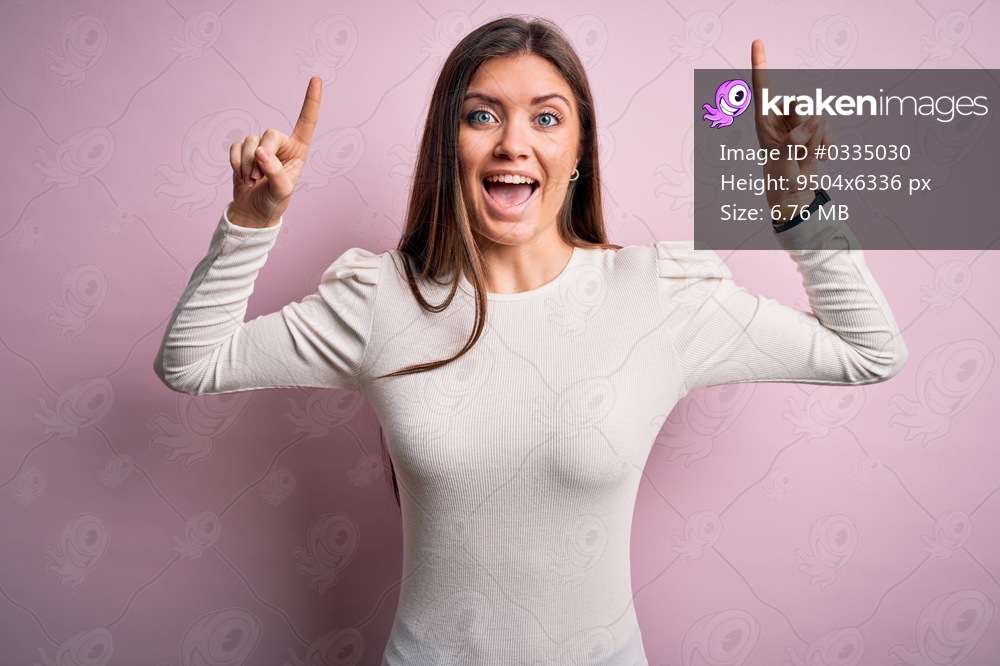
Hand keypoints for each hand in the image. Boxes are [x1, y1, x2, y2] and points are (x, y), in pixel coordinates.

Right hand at [228, 77, 322, 227]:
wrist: (253, 211)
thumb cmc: (274, 201)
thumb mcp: (281, 191)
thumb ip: (275, 171)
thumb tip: (260, 152)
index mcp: (298, 150)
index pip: (307, 122)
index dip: (311, 101)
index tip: (316, 79)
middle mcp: (281, 144)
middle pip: (270, 133)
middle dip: (261, 156)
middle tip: (259, 177)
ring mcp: (261, 145)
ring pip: (249, 141)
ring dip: (247, 164)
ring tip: (252, 181)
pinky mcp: (243, 150)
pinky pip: (235, 147)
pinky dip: (236, 164)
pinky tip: (241, 176)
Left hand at [751, 40, 832, 218]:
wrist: (796, 196)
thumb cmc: (781, 182)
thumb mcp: (784, 165)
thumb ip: (795, 142)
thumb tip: (812, 121)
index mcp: (764, 122)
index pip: (762, 90)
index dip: (761, 65)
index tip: (757, 42)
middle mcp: (781, 118)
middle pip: (802, 101)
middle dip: (808, 125)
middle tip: (802, 149)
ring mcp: (799, 123)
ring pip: (818, 113)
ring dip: (818, 137)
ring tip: (808, 156)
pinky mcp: (814, 129)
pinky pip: (829, 124)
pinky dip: (828, 141)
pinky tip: (820, 157)